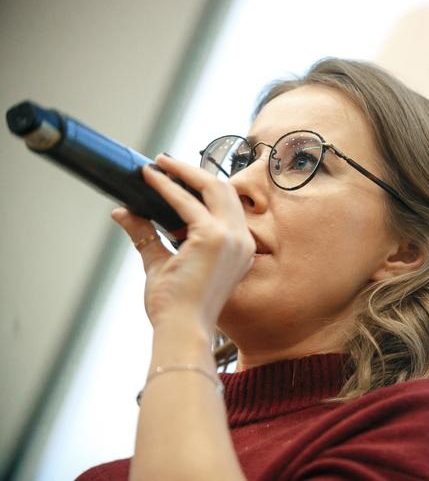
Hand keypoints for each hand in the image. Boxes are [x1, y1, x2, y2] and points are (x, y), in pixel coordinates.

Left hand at [111, 154, 254, 336]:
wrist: (181, 329)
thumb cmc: (176, 307)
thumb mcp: (161, 263)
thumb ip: (147, 236)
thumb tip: (122, 211)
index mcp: (240, 248)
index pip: (226, 205)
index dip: (202, 186)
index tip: (176, 177)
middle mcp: (242, 240)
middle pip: (224, 190)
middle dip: (194, 172)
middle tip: (165, 161)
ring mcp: (231, 238)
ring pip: (212, 187)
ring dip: (182, 172)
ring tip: (157, 164)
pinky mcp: (213, 237)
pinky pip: (187, 202)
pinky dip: (167, 187)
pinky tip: (150, 180)